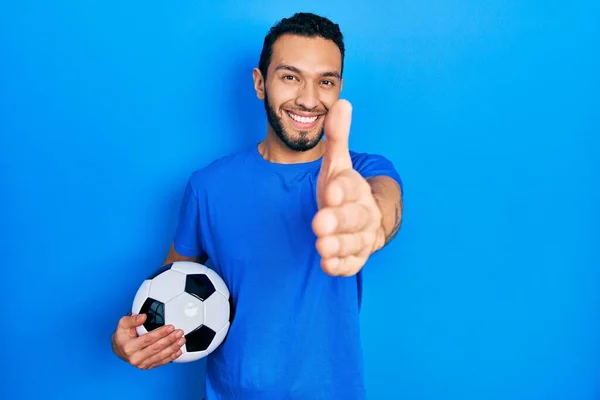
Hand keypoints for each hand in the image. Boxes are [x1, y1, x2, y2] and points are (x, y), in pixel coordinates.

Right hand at [111, 313, 185, 369]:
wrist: (120, 349)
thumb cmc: (123, 335)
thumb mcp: (123, 324)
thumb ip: (132, 319)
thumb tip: (143, 316)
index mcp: (129, 347)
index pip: (148, 339)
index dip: (160, 333)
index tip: (170, 327)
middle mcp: (135, 358)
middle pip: (156, 348)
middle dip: (170, 340)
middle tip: (179, 332)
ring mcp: (142, 364)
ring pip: (160, 356)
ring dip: (173, 348)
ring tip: (181, 340)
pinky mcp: (148, 366)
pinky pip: (161, 362)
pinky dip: (171, 357)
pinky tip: (178, 351)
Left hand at [313, 100, 384, 276]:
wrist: (364, 218)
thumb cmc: (344, 190)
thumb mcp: (337, 164)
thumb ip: (337, 138)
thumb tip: (343, 102)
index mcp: (356, 188)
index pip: (350, 187)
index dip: (341, 189)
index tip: (330, 191)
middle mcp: (363, 213)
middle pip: (354, 218)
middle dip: (339, 220)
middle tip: (320, 222)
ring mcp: (362, 236)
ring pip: (353, 242)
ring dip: (338, 245)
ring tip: (322, 247)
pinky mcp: (357, 256)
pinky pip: (352, 263)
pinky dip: (341, 265)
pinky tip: (327, 265)